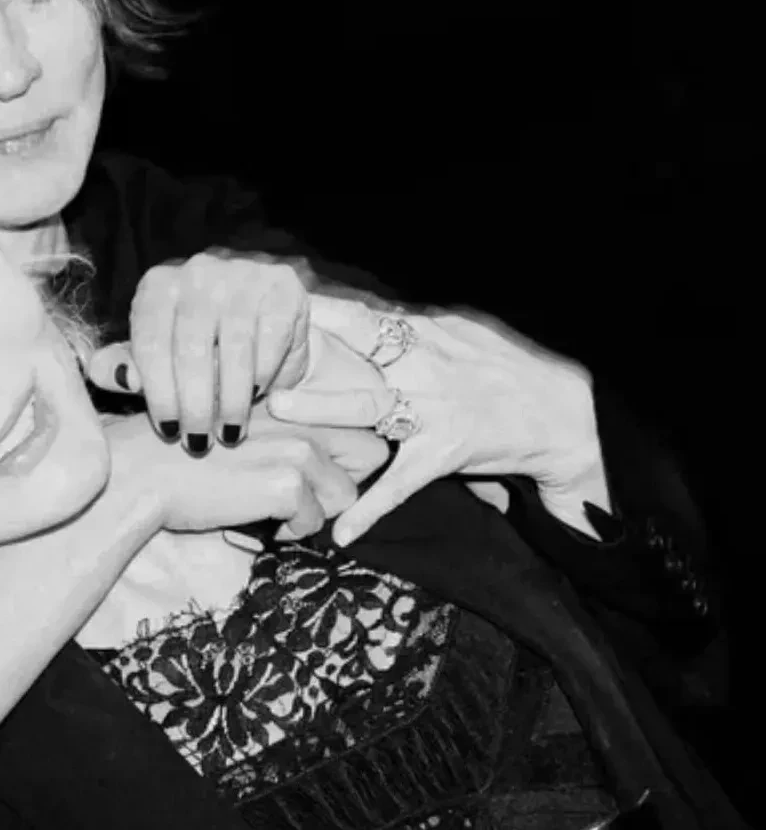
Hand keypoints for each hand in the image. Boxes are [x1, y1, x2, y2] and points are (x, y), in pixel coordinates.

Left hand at [84, 251, 313, 445]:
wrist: (262, 313)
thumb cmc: (201, 343)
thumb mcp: (158, 353)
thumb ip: (126, 366)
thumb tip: (120, 377)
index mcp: (157, 287)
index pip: (151, 345)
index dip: (158, 396)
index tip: (167, 431)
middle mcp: (197, 272)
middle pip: (191, 349)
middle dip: (194, 406)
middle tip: (199, 442)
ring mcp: (242, 275)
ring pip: (234, 348)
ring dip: (231, 400)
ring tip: (229, 432)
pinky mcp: (282, 286)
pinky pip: (271, 339)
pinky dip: (264, 374)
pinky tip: (259, 396)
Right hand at [104, 407, 381, 540]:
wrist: (140, 472)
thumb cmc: (179, 455)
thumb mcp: (237, 430)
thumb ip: (279, 438)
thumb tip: (310, 472)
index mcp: (289, 404)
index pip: (356, 422)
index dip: (348, 456)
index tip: (321, 476)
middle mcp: (300, 420)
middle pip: (369, 455)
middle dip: (341, 484)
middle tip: (300, 499)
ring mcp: (296, 451)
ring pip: (344, 497)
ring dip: (312, 513)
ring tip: (270, 512)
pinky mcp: (285, 486)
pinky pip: (312, 523)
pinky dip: (287, 532)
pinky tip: (253, 522)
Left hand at [264, 296, 609, 546]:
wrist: (564, 414)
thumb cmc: (508, 371)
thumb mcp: (463, 334)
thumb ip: (412, 330)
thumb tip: (358, 313)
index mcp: (431, 336)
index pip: (371, 316)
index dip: (326, 307)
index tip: (282, 297)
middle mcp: (429, 366)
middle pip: (363, 348)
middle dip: (315, 343)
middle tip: (265, 343)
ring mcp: (437, 408)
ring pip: (372, 402)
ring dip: (324, 404)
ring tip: (280, 407)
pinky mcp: (447, 451)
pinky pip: (402, 481)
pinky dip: (372, 507)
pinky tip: (342, 532)